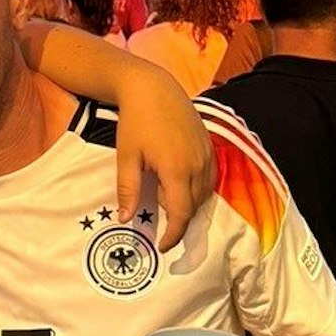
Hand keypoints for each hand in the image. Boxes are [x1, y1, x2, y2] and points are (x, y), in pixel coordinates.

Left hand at [113, 65, 215, 252]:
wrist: (153, 88)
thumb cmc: (136, 121)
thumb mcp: (126, 157)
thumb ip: (127, 190)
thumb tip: (124, 219)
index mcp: (177, 170)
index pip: (180, 214)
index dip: (173, 235)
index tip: (163, 247)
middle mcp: (198, 165)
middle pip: (194, 207)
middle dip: (177, 218)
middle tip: (156, 215)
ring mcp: (207, 156)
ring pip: (204, 194)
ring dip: (186, 203)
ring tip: (161, 191)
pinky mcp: (210, 147)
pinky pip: (209, 179)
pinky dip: (196, 189)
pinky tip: (177, 180)